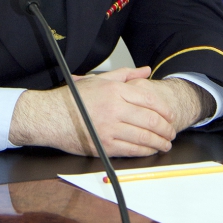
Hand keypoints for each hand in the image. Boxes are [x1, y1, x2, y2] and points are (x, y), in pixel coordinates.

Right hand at [9, 66, 206, 156]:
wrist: (52, 116)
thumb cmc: (74, 98)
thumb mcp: (100, 79)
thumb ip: (126, 75)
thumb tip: (146, 71)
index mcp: (114, 91)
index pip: (149, 101)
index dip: (164, 111)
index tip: (170, 116)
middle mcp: (114, 109)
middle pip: (150, 121)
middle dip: (165, 129)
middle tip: (171, 132)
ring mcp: (109, 129)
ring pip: (144, 138)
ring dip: (159, 142)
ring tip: (165, 143)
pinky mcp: (104, 146)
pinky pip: (131, 150)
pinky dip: (145, 151)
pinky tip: (151, 150)